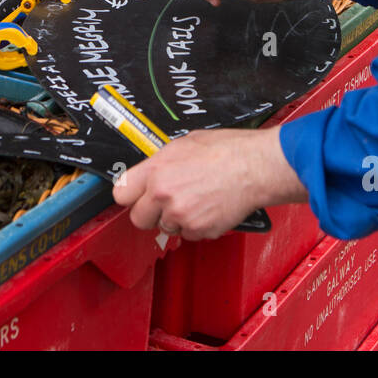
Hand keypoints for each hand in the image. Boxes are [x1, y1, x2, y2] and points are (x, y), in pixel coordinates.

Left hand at [112, 128, 306, 240]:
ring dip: (176, 219)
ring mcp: (181, 216)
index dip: (130, 195)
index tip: (136, 195)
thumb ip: (162, 162)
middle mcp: (164, 195)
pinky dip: (196, 225)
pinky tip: (208, 207)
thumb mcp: (184, 143)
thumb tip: (152, 171)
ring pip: (165, 227)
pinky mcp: (199, 230)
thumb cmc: (227, 150)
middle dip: (150, 212)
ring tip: (196, 199)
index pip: (121, 193)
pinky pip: (188, 234)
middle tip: (166, 201)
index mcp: (157, 170)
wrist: (256, 167)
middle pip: (138, 218)